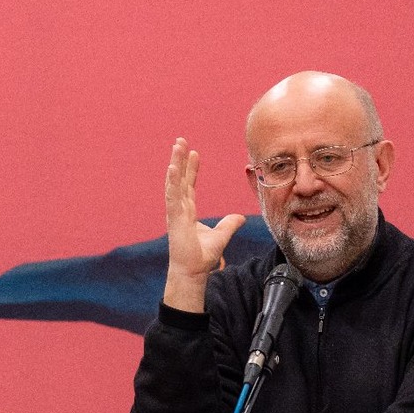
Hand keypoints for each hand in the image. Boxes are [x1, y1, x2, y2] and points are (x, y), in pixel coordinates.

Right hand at [164, 138, 246, 312]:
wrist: (193, 271)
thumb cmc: (202, 257)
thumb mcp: (221, 236)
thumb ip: (229, 224)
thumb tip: (241, 217)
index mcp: (188, 211)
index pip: (189, 185)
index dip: (191, 168)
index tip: (194, 153)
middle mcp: (180, 209)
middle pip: (180, 179)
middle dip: (180, 159)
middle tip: (180, 141)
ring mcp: (175, 213)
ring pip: (174, 183)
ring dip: (175, 164)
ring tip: (177, 146)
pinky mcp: (174, 219)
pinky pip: (172, 196)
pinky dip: (172, 181)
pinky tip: (173, 167)